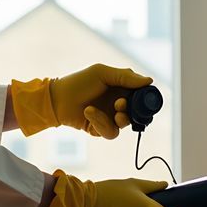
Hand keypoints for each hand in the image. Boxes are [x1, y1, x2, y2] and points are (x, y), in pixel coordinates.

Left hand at [8, 64, 152, 138]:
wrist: (57, 99)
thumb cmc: (79, 82)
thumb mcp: (102, 73)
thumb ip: (126, 77)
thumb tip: (149, 81)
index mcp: (121, 88)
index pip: (141, 96)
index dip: (145, 99)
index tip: (143, 99)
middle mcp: (117, 103)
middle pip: (137, 113)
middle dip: (131, 111)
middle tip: (120, 105)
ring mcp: (109, 117)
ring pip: (124, 124)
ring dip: (117, 118)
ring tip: (108, 110)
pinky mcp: (100, 129)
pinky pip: (110, 132)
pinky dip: (101, 123)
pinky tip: (89, 112)